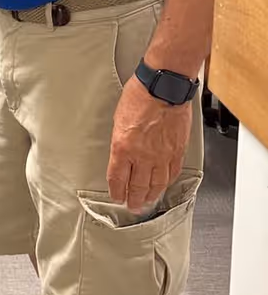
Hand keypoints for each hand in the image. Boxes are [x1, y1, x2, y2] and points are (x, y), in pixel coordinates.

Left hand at [107, 74, 193, 210]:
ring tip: (147, 201)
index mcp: (122, 147)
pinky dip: (167, 182)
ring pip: (156, 184)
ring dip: (151, 195)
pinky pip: (172, 173)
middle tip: (132, 206)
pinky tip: (164, 185)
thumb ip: (120, 141)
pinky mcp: (177, 151)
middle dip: (134, 199)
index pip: (117, 179)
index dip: (116, 192)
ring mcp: (161, 155)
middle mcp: (142, 155)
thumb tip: (122, 156)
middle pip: (137, 186)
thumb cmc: (139, 96)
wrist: (164, 87)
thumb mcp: (118, 119)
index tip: (117, 197)